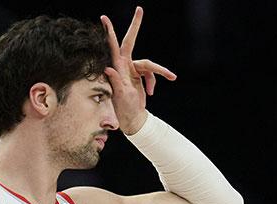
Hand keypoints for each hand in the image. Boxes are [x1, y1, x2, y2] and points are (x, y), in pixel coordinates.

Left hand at [101, 7, 176, 134]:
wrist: (133, 119)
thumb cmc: (124, 109)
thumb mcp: (120, 97)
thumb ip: (115, 82)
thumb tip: (107, 68)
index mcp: (118, 68)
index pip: (114, 47)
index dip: (110, 32)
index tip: (104, 17)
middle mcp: (124, 66)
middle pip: (130, 42)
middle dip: (135, 26)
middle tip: (139, 9)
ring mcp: (131, 70)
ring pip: (148, 64)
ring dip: (158, 72)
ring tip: (171, 77)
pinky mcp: (138, 75)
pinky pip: (150, 73)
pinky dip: (154, 80)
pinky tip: (152, 92)